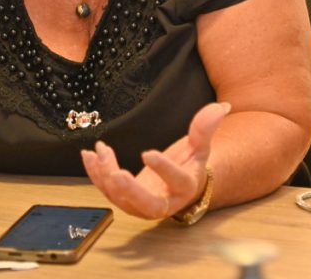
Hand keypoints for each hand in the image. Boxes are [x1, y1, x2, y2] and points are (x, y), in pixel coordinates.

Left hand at [81, 102, 229, 219]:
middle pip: (148, 204)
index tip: (148, 152)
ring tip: (97, 153)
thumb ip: (205, 128)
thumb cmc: (190, 164)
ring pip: (122, 198)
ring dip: (106, 176)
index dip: (164, 169)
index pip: (178, 181)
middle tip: (116, 174)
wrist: (180, 185)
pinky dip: (96, 174)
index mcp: (185, 187)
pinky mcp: (125, 200)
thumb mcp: (199, 146)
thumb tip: (220, 106)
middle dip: (131, 191)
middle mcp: (164, 202)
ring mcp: (142, 204)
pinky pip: (108, 191)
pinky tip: (89, 155)